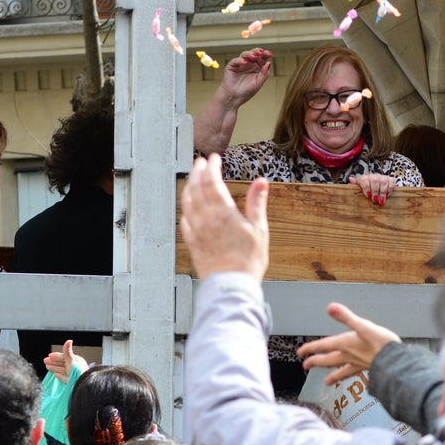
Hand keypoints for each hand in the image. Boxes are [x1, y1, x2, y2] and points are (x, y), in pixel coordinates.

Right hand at [44, 339, 87, 383]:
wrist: (81, 384)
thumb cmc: (77, 371)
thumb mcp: (71, 360)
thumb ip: (67, 351)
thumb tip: (69, 340)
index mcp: (75, 360)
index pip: (64, 357)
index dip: (56, 356)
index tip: (49, 356)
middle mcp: (74, 367)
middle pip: (62, 363)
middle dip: (53, 361)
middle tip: (45, 361)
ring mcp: (72, 374)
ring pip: (62, 369)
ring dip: (54, 367)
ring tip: (47, 366)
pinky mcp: (71, 381)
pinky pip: (64, 377)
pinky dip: (59, 375)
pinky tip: (55, 374)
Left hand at [180, 154, 268, 280]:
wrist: (231, 287)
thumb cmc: (248, 261)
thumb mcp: (259, 230)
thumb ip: (257, 203)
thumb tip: (261, 182)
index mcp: (223, 213)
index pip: (213, 182)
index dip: (212, 167)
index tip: (214, 158)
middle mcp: (206, 219)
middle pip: (196, 188)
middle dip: (197, 172)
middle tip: (200, 162)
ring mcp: (196, 231)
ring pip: (187, 202)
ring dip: (189, 186)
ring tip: (192, 179)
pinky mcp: (192, 243)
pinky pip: (184, 220)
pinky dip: (185, 208)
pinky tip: (188, 207)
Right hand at [220, 48, 272, 106]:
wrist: (234, 98)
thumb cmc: (246, 91)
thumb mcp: (258, 83)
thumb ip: (264, 73)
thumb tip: (269, 63)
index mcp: (257, 68)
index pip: (262, 58)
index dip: (266, 55)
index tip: (269, 54)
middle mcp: (249, 64)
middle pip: (254, 54)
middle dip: (258, 52)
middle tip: (261, 52)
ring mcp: (240, 64)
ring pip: (245, 55)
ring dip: (250, 54)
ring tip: (254, 56)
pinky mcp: (232, 66)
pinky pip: (236, 61)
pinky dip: (240, 60)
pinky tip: (245, 62)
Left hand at [297, 302, 401, 385]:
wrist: (396, 362)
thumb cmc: (381, 343)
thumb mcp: (363, 325)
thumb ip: (346, 317)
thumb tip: (330, 307)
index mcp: (346, 343)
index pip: (324, 346)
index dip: (311, 348)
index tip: (300, 353)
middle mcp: (350, 355)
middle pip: (329, 360)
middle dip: (316, 362)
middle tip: (306, 365)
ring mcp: (359, 363)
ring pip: (341, 370)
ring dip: (332, 374)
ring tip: (327, 381)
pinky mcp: (369, 368)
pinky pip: (355, 374)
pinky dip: (352, 377)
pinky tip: (353, 380)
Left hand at [348, 173, 396, 205]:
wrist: (374, 188)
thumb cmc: (365, 191)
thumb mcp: (358, 189)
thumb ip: (354, 185)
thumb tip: (350, 178)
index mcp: (364, 178)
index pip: (365, 180)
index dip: (367, 188)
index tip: (368, 196)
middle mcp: (373, 176)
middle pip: (375, 180)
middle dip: (375, 191)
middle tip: (375, 200)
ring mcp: (382, 177)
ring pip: (383, 181)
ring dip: (382, 192)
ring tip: (381, 201)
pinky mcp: (390, 180)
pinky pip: (391, 182)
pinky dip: (390, 188)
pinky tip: (387, 195)